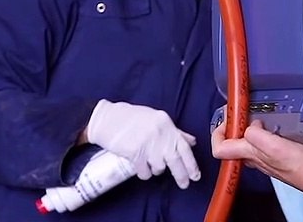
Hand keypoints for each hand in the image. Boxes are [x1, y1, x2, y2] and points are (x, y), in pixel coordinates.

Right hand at [85, 100, 200, 188]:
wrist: (107, 119)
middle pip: (175, 160)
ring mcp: (147, 144)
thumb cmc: (131, 118)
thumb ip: (174, 131)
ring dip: (158, 170)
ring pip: (160, 167)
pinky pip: (145, 172)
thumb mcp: (156, 119)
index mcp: (166, 124)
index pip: (184, 147)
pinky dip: (145, 173)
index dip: (192, 164)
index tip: (195, 175)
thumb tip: (190, 142)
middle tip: (184, 184)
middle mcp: (159, 134)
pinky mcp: (135, 154)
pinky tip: (142, 169)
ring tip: (152, 165)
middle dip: (181, 175)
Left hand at [212, 119, 302, 197]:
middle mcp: (253, 158)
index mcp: (248, 155)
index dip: (217, 132)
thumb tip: (249, 126)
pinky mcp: (274, 156)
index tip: (228, 116)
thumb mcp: (274, 145)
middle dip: (233, 125)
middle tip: (241, 109)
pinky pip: (260, 142)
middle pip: (231, 143)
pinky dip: (261, 130)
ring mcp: (263, 158)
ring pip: (246, 141)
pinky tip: (271, 124)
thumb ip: (256, 134)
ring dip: (247, 126)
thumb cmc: (297, 163)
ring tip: (255, 113)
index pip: (218, 149)